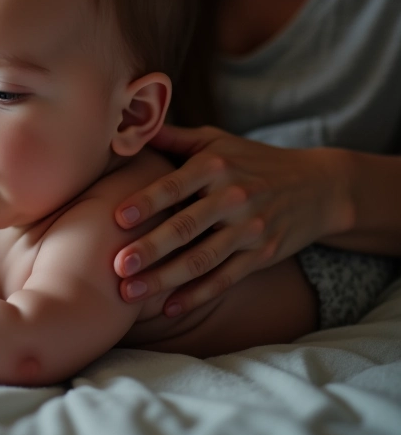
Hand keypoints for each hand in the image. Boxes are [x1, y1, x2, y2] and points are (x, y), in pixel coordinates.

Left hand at [113, 124, 351, 316]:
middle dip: (150, 248)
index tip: (117, 218)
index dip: (146, 202)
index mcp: (215, 165)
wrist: (317, 185)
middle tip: (117, 265)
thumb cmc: (251, 159)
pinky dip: (197, 295)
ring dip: (165, 278)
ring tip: (130, 292)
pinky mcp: (262, 255)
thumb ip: (173, 137)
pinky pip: (225, 279)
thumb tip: (129, 126)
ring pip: (203, 259)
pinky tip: (169, 308)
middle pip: (186, 227)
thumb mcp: (216, 139)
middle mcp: (233, 197)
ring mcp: (250, 229)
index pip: (175, 185)